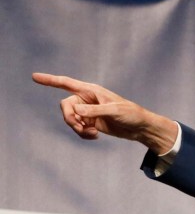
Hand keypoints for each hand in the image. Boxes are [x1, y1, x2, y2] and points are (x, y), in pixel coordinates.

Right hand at [32, 73, 177, 153]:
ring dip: (77, 128)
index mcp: (91, 90)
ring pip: (70, 119)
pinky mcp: (91, 123)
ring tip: (91, 134)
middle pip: (65, 106)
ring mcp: (88, 112)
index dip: (50, 80)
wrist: (140, 128)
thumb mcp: (114, 111)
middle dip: (69, 118)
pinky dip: (82, 134)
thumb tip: (76, 111)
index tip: (34, 77)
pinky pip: (78, 128)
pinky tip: (94, 137)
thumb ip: (94, 111)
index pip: (67, 83)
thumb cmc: (131, 114)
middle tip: (81, 127)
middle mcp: (87, 99)